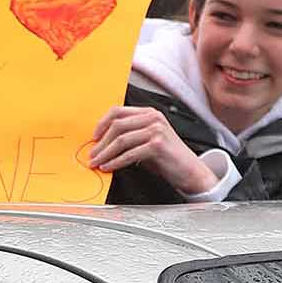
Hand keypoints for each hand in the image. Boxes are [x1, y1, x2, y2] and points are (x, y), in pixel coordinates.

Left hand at [87, 105, 218, 193]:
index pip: (118, 111)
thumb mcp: (146, 141)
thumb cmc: (167, 158)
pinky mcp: (157, 145)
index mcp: (149, 113)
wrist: (189, 171)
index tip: (93, 137)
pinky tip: (109, 167)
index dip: (102, 124)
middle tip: (92, 155)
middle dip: (101, 142)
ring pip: (121, 139)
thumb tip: (102, 143)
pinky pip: (129, 153)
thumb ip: (129, 136)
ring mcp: (156, 130)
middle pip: (117, 125)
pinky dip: (116, 162)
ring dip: (105, 153)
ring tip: (97, 163)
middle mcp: (153, 118)